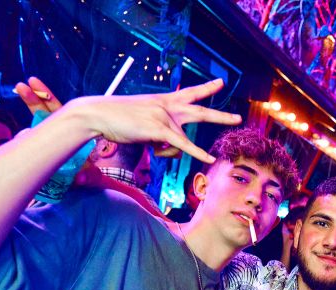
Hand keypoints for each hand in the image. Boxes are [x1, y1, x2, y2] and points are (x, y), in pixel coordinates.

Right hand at [20, 79, 240, 164]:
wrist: (97, 114)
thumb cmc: (116, 119)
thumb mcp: (142, 123)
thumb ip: (159, 133)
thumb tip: (168, 148)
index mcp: (162, 100)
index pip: (189, 93)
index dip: (206, 89)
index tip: (220, 83)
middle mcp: (166, 106)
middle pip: (200, 111)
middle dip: (221, 115)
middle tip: (239, 117)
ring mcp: (164, 116)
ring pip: (180, 142)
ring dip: (165, 151)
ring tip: (143, 139)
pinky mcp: (159, 129)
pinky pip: (183, 145)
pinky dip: (197, 153)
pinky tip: (210, 159)